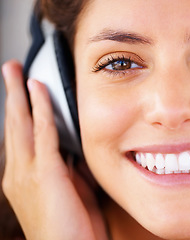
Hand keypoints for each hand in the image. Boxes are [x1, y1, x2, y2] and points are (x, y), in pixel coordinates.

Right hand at [1, 61, 107, 239]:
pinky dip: (40, 109)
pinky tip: (39, 91)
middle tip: (9, 71)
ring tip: (16, 73)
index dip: (20, 113)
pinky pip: (42, 133)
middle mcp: (18, 174)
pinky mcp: (44, 174)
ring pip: (22, 124)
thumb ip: (69, 169)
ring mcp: (27, 174)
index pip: (20, 138)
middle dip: (12, 95)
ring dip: (21, 95)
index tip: (23, 93)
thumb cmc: (72, 229)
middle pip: (13, 125)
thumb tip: (73, 149)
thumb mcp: (70, 193)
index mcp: (23, 179)